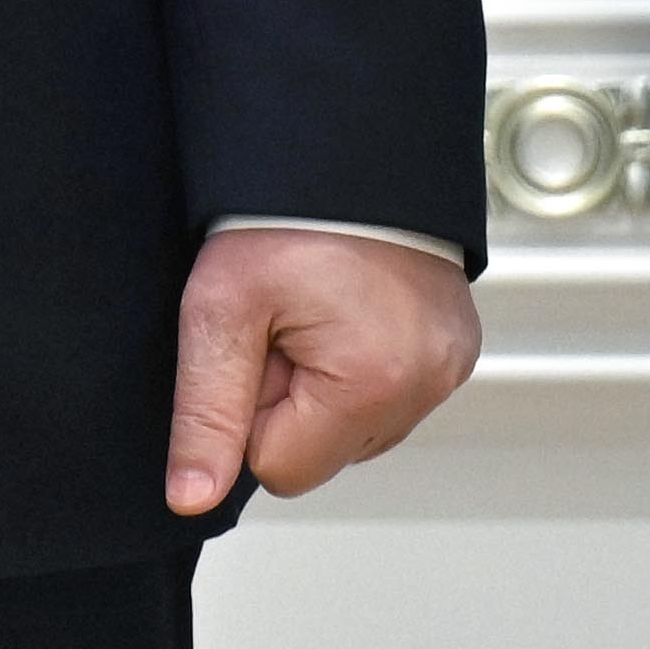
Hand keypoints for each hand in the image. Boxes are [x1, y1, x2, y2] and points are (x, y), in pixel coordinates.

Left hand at [163, 225, 478, 510]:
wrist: (341, 150)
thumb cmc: (280, 218)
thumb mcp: (219, 310)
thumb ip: (206, 413)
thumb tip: (192, 498)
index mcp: (374, 384)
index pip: (281, 470)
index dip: (250, 412)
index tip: (254, 349)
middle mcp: (427, 386)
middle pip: (323, 452)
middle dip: (288, 400)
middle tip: (282, 323)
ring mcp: (449, 369)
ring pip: (355, 430)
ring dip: (323, 385)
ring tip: (313, 311)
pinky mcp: (456, 351)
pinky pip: (390, 397)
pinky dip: (359, 368)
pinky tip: (345, 313)